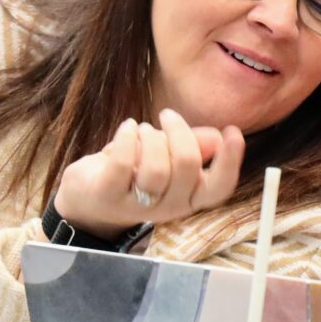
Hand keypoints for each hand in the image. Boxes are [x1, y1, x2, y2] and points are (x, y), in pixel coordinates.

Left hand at [51, 111, 245, 237]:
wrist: (88, 200)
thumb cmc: (135, 173)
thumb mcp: (168, 157)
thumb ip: (194, 147)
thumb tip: (217, 137)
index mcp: (190, 197)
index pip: (220, 188)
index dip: (231, 160)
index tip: (232, 131)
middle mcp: (169, 207)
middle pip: (187, 166)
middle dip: (179, 132)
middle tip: (167, 115)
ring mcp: (138, 205)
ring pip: (156, 168)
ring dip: (151, 138)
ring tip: (142, 131)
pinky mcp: (108, 195)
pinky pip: (123, 163)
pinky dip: (127, 137)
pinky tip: (127, 128)